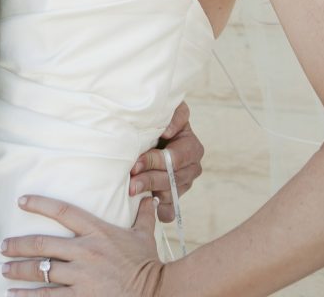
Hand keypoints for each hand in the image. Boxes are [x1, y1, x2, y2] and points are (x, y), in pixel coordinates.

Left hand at [1, 194, 164, 294]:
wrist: (157, 292)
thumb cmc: (148, 264)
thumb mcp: (144, 235)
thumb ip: (142, 215)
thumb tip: (148, 196)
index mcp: (96, 231)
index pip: (62, 211)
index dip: (39, 204)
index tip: (21, 201)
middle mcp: (85, 251)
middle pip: (43, 244)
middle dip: (19, 245)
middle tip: (4, 246)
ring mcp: (81, 276)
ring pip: (41, 271)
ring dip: (19, 270)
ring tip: (5, 270)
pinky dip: (29, 296)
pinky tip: (15, 294)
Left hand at [129, 102, 202, 222]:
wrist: (152, 132)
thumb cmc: (157, 119)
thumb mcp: (168, 111)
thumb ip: (174, 115)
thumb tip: (168, 132)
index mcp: (192, 146)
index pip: (175, 159)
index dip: (155, 161)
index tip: (136, 163)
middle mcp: (192, 167)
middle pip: (171, 178)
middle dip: (149, 179)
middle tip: (130, 182)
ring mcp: (185, 184)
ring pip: (170, 194)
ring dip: (150, 193)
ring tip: (132, 190)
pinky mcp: (175, 198)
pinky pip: (170, 211)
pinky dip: (159, 211)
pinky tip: (147, 206)